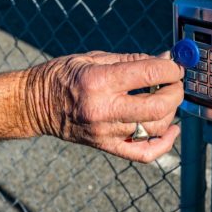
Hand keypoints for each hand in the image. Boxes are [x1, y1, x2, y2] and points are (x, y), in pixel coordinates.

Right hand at [22, 51, 183, 162]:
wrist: (35, 105)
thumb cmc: (63, 75)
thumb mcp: (95, 57)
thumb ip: (133, 59)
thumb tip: (166, 59)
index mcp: (100, 81)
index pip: (150, 74)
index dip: (171, 69)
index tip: (176, 66)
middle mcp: (103, 109)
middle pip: (157, 106)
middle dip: (176, 92)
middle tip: (176, 82)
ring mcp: (106, 132)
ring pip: (155, 128)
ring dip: (171, 113)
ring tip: (167, 99)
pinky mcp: (106, 146)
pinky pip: (144, 153)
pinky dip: (164, 144)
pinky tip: (172, 130)